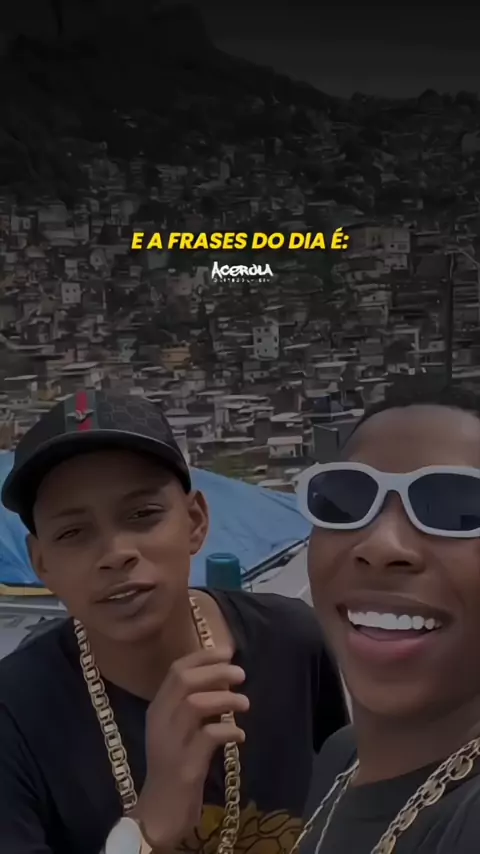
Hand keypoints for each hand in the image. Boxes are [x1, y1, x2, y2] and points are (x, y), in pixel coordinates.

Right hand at [132, 648, 247, 851]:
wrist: (159, 812)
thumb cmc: (175, 765)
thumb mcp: (178, 731)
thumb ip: (193, 705)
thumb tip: (225, 678)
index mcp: (157, 708)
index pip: (175, 670)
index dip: (203, 657)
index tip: (227, 652)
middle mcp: (159, 721)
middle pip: (184, 681)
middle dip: (216, 672)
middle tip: (241, 674)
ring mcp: (170, 743)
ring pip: (195, 704)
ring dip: (225, 699)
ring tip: (245, 704)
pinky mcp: (183, 766)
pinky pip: (208, 738)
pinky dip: (228, 731)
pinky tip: (240, 736)